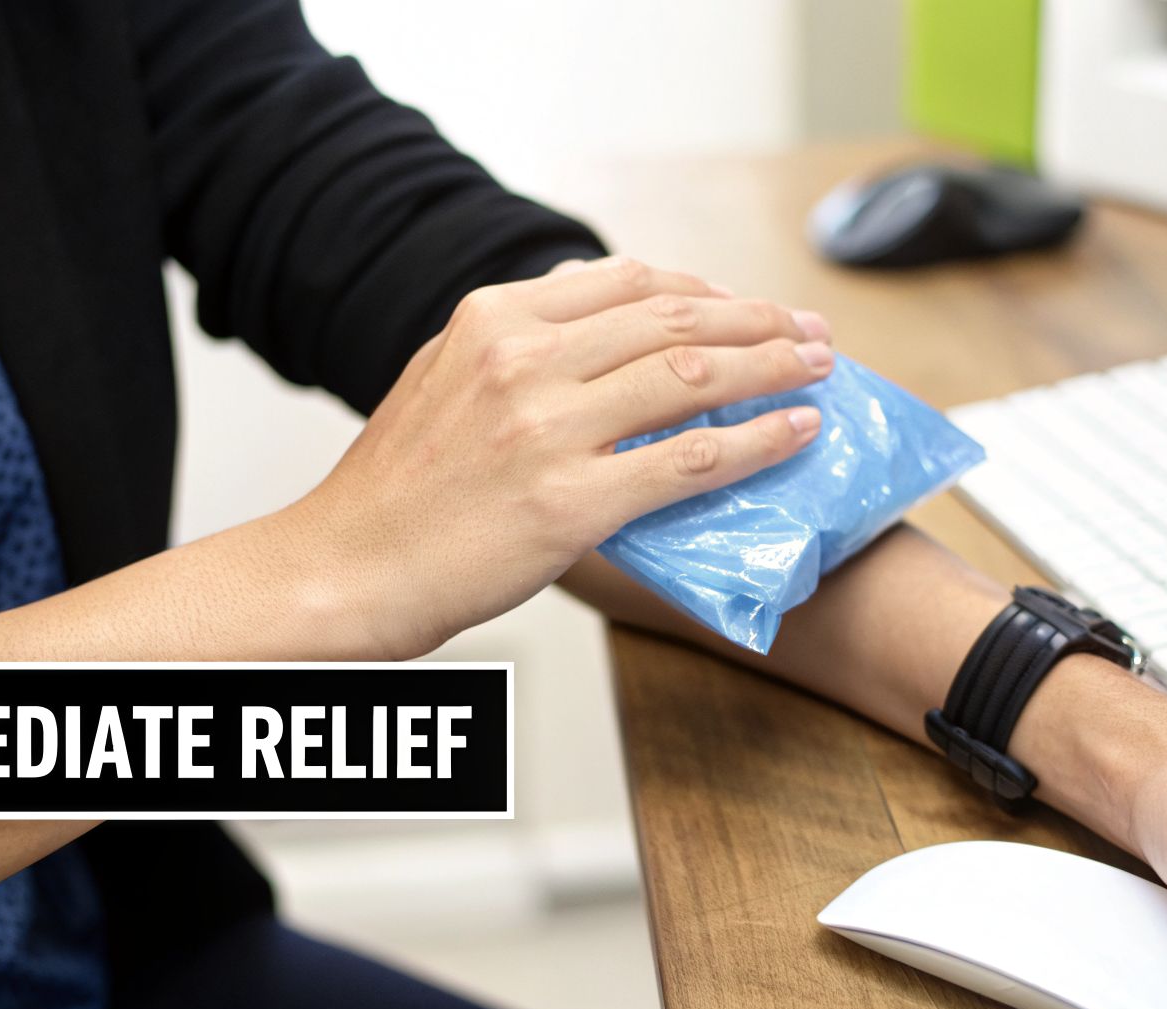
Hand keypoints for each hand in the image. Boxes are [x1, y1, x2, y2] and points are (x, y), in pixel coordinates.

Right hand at [296, 255, 833, 657]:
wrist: (347, 568)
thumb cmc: (396, 487)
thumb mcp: (444, 375)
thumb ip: (517, 339)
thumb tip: (595, 314)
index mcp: (494, 319)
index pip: (627, 282)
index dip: (704, 290)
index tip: (745, 304)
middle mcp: (524, 359)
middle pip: (674, 319)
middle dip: (758, 320)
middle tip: (810, 331)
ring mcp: (549, 430)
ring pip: (693, 377)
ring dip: (773, 367)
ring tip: (819, 370)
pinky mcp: (572, 502)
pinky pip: (690, 460)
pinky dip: (757, 441)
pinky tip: (797, 434)